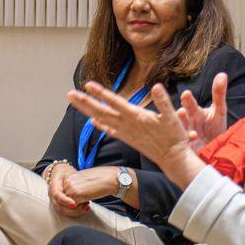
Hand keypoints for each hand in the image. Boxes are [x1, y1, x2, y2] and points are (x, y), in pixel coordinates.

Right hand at [44, 162, 87, 215]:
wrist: (59, 173)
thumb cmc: (65, 172)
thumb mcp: (69, 172)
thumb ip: (74, 180)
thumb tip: (83, 188)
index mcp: (54, 185)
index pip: (57, 195)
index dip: (65, 200)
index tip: (74, 204)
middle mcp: (52, 195)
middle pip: (60, 206)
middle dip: (74, 209)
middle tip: (86, 204)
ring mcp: (54, 200)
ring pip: (63, 211)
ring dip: (76, 211)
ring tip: (86, 206)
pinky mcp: (59, 204)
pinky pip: (66, 211)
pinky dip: (76, 212)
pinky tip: (84, 208)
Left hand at [59, 167, 119, 207]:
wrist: (109, 178)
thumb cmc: (99, 181)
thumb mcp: (83, 182)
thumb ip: (74, 188)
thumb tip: (70, 200)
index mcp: (67, 177)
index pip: (63, 194)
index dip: (71, 200)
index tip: (82, 201)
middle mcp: (66, 181)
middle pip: (62, 200)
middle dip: (73, 206)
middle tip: (84, 206)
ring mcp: (70, 187)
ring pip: (66, 205)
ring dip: (76, 209)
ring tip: (86, 206)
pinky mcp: (75, 194)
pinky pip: (72, 207)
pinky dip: (80, 210)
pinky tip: (88, 205)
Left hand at [67, 83, 199, 179]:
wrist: (173, 159)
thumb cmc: (174, 137)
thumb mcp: (172, 117)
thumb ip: (164, 102)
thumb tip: (157, 86)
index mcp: (137, 116)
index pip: (115, 102)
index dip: (102, 94)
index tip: (88, 85)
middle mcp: (127, 124)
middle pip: (102, 111)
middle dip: (85, 102)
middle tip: (69, 94)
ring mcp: (126, 132)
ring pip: (102, 120)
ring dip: (87, 111)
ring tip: (75, 102)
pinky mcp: (128, 139)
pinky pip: (110, 131)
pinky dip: (100, 125)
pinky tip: (93, 121)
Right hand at [177, 72, 232, 147]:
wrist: (215, 149)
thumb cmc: (215, 129)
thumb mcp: (219, 111)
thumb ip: (219, 94)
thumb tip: (222, 74)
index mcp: (195, 113)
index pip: (189, 104)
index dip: (188, 100)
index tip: (187, 94)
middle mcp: (187, 123)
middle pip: (182, 117)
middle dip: (181, 115)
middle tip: (182, 112)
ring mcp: (184, 135)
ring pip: (180, 131)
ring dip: (184, 132)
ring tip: (192, 133)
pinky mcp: (185, 148)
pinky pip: (182, 146)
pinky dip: (188, 144)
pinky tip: (194, 144)